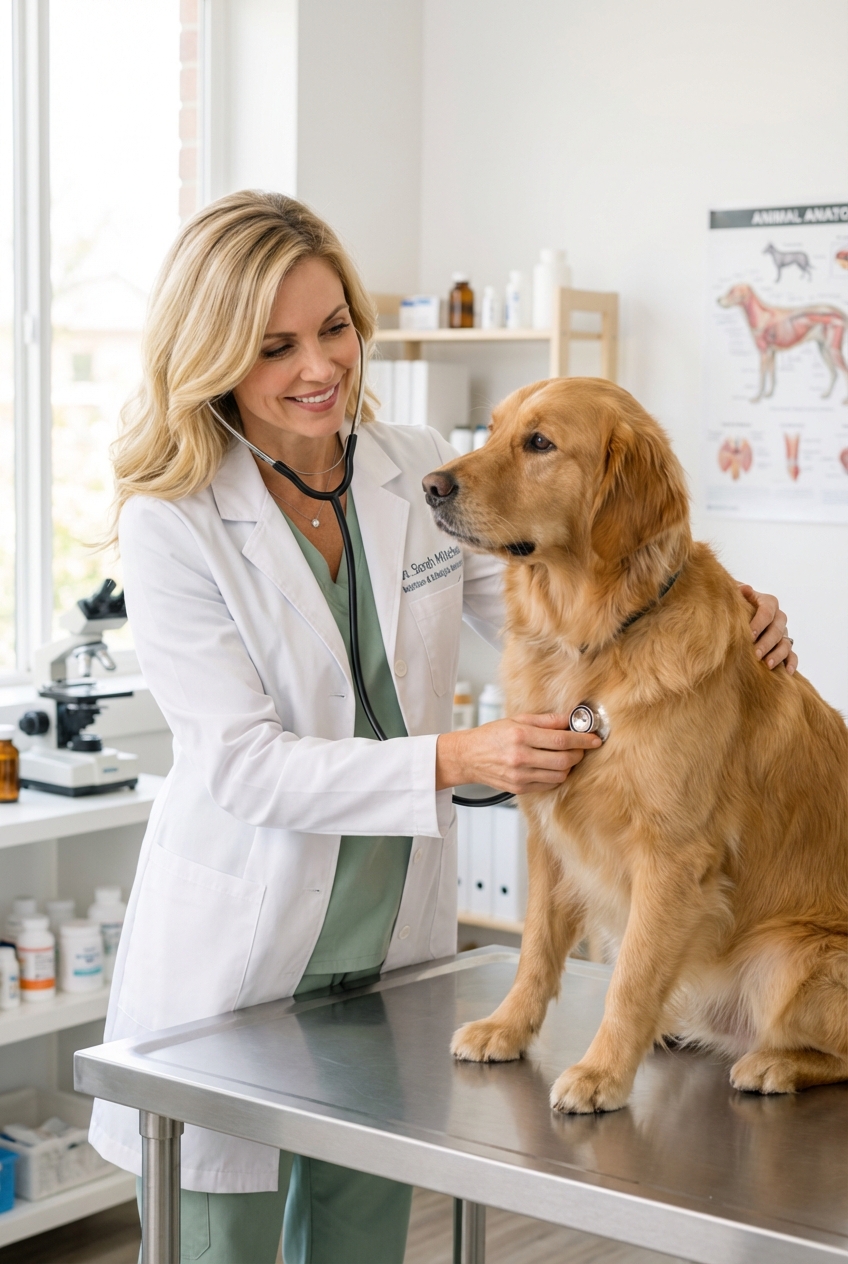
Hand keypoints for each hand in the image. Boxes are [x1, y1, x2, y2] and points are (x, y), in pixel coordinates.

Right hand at [436, 714, 601, 795]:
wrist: (468, 757)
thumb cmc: (492, 735)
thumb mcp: (517, 720)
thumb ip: (545, 721)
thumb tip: (569, 719)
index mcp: (520, 736)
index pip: (561, 740)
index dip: (582, 740)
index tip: (594, 739)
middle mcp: (520, 757)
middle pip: (564, 760)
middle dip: (579, 754)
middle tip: (582, 747)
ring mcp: (520, 776)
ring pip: (559, 775)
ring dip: (568, 766)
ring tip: (565, 756)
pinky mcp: (520, 788)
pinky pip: (548, 784)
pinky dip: (556, 775)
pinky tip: (551, 765)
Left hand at [738, 584, 796, 674]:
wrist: (735, 616)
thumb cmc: (733, 605)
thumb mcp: (733, 596)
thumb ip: (738, 592)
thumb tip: (744, 589)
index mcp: (768, 602)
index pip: (767, 611)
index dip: (759, 623)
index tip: (749, 635)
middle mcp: (778, 617)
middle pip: (777, 629)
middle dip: (766, 642)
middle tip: (755, 654)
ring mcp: (782, 633)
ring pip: (786, 643)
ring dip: (778, 654)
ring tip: (768, 665)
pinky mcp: (784, 647)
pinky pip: (792, 655)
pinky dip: (791, 663)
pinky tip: (786, 672)